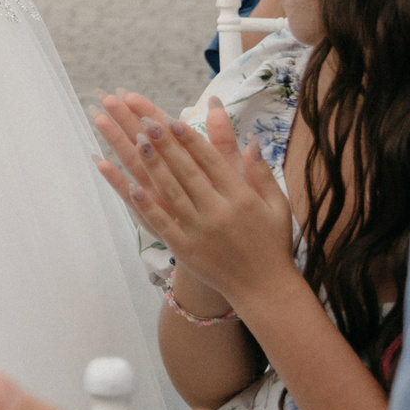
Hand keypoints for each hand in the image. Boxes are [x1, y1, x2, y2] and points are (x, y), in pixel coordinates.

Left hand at [90, 95, 296, 310]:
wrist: (265, 290)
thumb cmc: (272, 244)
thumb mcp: (278, 206)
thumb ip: (262, 172)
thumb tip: (252, 139)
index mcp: (242, 198)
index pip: (211, 161)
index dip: (189, 139)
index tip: (171, 119)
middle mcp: (219, 212)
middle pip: (186, 171)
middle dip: (165, 144)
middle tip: (144, 120)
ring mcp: (200, 231)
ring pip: (171, 192)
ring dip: (152, 166)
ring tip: (136, 141)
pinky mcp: (185, 249)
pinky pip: (161, 223)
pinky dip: (145, 204)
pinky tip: (131, 185)